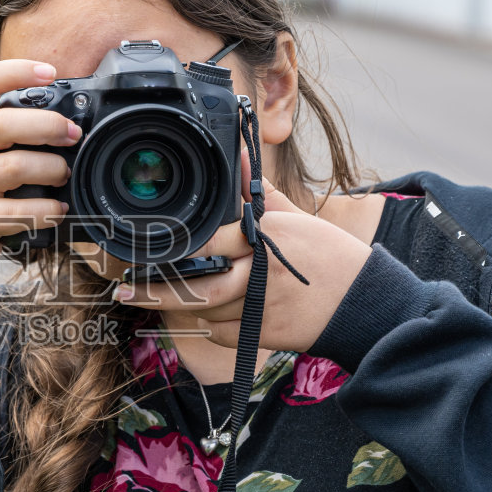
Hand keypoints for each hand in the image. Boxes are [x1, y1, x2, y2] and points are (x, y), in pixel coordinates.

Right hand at [0, 59, 79, 290]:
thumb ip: (3, 129)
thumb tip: (64, 120)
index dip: (17, 72)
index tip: (50, 72)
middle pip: (2, 123)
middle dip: (47, 125)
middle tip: (72, 134)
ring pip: (14, 166)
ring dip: (51, 169)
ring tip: (63, 174)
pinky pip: (19, 212)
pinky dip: (47, 210)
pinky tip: (57, 209)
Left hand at [112, 177, 373, 352]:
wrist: (365, 304)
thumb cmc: (331, 257)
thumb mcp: (297, 218)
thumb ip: (261, 193)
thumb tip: (240, 156)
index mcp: (268, 238)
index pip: (212, 237)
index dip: (180, 241)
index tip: (152, 243)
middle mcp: (261, 274)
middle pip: (199, 286)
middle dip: (158, 290)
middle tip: (126, 288)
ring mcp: (261, 309)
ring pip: (206, 312)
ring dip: (182, 307)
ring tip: (149, 298)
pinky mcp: (264, 335)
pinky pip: (221, 334)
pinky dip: (209, 326)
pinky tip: (206, 315)